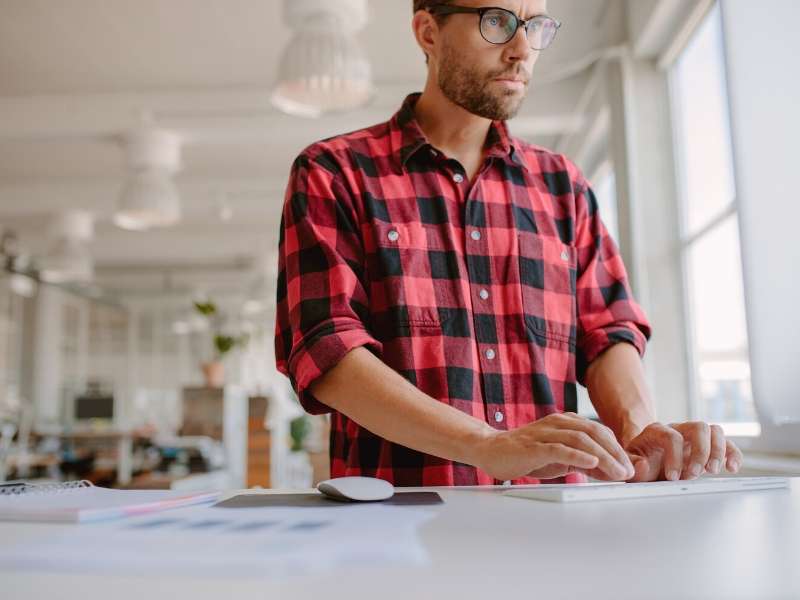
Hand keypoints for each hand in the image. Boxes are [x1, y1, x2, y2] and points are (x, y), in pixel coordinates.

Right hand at [475, 412, 634, 481]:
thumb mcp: (560, 458)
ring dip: (603, 456)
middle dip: (615, 452)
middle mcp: (557, 423)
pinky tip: (591, 463)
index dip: (617, 448)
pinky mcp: (533, 446)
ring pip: (580, 439)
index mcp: (565, 422)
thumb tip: (610, 472)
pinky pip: (559, 448)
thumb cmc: (526, 454)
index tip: (629, 467)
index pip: (598, 430)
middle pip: (593, 432)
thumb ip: (583, 462)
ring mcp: (544, 433)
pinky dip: (578, 455)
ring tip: (617, 472)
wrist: (491, 450)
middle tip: (628, 471)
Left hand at [624, 421, 743, 481]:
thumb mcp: (631, 465)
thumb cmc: (640, 463)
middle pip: (698, 427)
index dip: (674, 457)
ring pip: (714, 431)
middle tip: (694, 474)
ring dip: (718, 451)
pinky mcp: (707, 446)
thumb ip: (634, 466)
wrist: (647, 462)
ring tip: (711, 471)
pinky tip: (732, 468)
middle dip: (700, 452)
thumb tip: (644, 464)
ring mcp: (694, 436)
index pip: (671, 436)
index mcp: (657, 431)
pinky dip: (733, 454)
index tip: (672, 477)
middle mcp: (678, 429)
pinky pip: (727, 443)